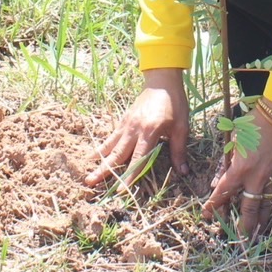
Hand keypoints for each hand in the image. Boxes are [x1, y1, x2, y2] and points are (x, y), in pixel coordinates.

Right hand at [86, 68, 189, 186]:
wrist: (162, 81)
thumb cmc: (175, 103)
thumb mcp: (181, 127)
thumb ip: (179, 150)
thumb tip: (183, 172)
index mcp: (149, 132)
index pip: (138, 159)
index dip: (130, 176)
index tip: (121, 191)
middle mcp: (134, 130)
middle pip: (117, 154)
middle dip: (104, 170)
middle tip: (90, 183)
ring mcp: (126, 124)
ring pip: (110, 146)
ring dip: (99, 161)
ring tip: (87, 174)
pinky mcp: (123, 120)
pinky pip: (111, 137)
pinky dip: (102, 147)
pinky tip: (93, 156)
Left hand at [203, 102, 271, 238]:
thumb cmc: (254, 122)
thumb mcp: (234, 139)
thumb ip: (226, 162)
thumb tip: (218, 181)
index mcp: (241, 168)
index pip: (224, 193)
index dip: (214, 206)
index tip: (206, 215)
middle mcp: (257, 177)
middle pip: (248, 208)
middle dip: (243, 227)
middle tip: (239, 241)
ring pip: (267, 206)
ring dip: (261, 222)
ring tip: (257, 235)